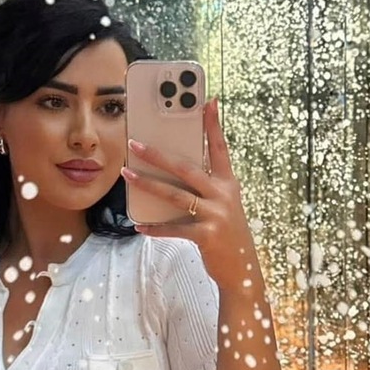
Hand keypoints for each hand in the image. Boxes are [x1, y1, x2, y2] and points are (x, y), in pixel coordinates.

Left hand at [120, 97, 257, 291]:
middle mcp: (224, 194)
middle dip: (158, 155)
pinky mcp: (206, 235)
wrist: (242, 267)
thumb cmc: (226, 230)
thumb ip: (204, 185)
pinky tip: (139, 224)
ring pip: (175, 195)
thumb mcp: (223, 203)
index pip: (220, 147)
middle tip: (135, 143)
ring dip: (147, 184)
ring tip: (127, 174)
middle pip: (186, 168)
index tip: (207, 101)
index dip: (213, 124)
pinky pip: (174, 228)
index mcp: (228, 182)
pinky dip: (155, 227)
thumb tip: (171, 168)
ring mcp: (216, 214)